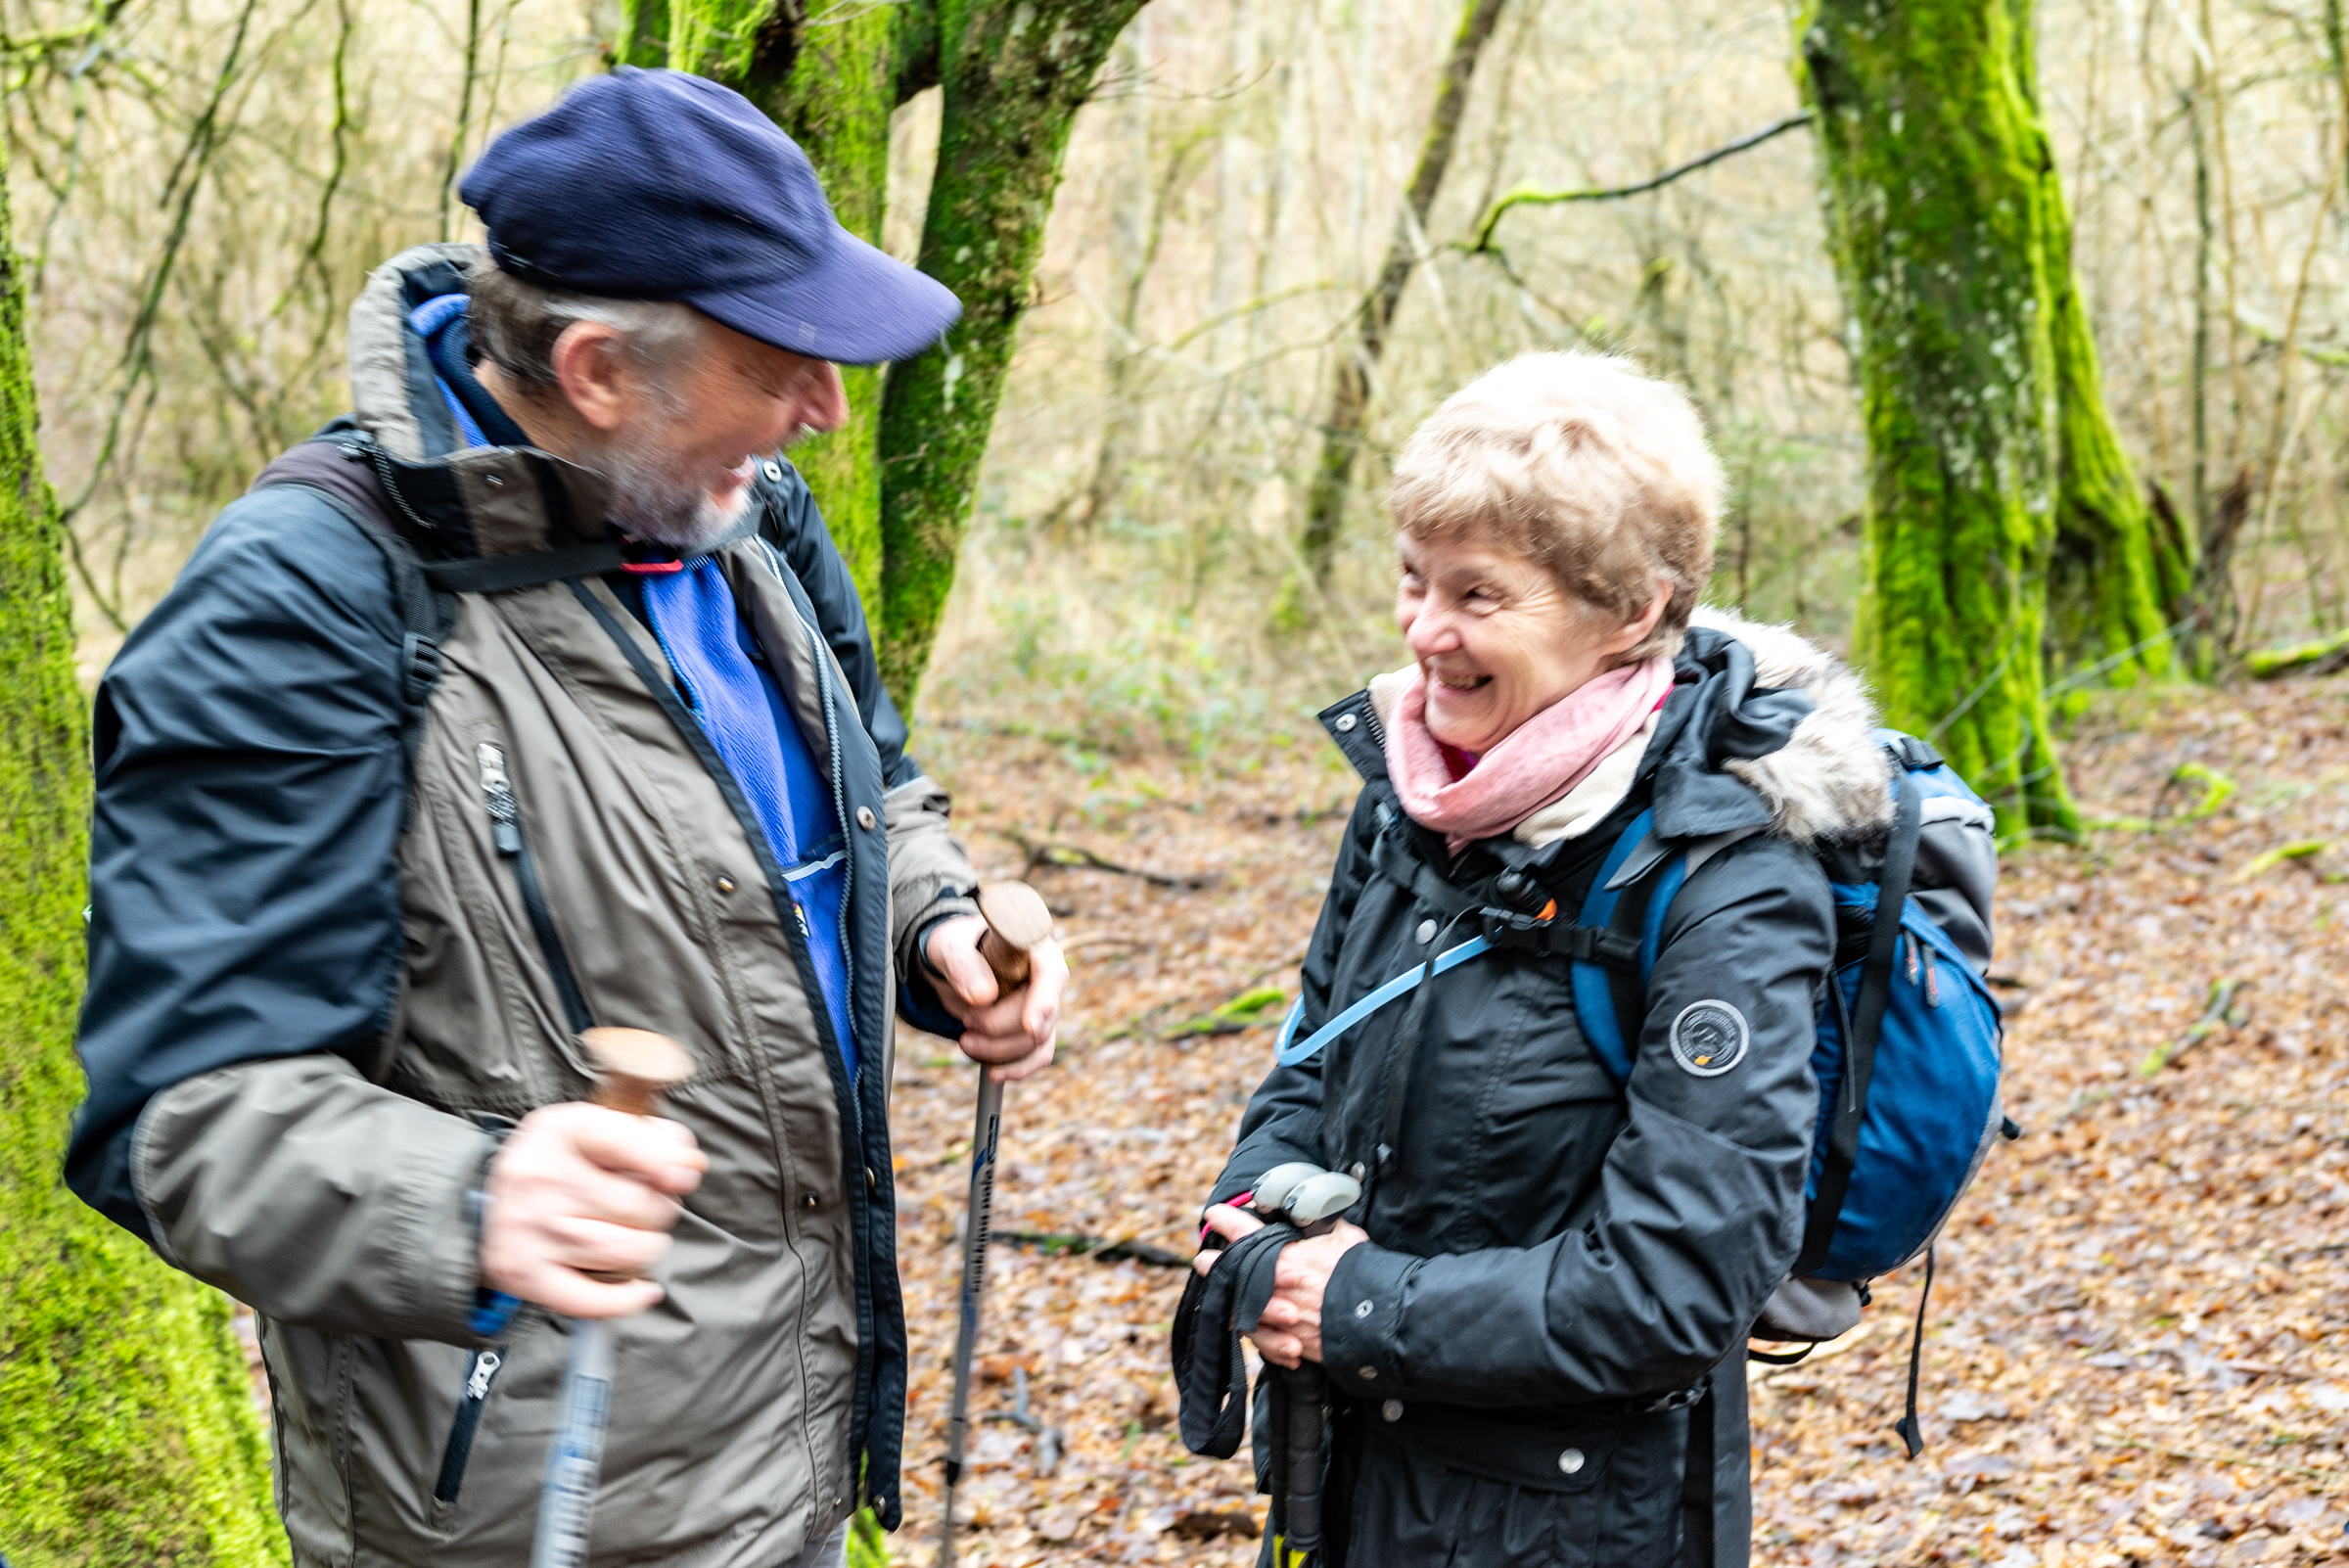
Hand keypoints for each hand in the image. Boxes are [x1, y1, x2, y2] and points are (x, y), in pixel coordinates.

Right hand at [481, 1102, 707, 1317]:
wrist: (492, 1197)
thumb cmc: (561, 1160)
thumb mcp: (596, 1125)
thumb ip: (650, 1136)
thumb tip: (689, 1165)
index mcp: (561, 1130)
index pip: (622, 1142)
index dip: (664, 1161)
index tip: (686, 1174)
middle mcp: (539, 1177)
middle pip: (637, 1205)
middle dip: (662, 1210)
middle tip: (655, 1209)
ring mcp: (529, 1228)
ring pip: (623, 1250)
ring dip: (647, 1248)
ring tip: (640, 1238)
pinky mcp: (524, 1272)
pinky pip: (588, 1298)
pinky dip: (624, 1300)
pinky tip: (642, 1290)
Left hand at [923, 914, 1064, 1081]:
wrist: (956, 963)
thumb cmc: (957, 946)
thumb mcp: (949, 947)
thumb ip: (963, 965)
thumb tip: (984, 997)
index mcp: (1036, 947)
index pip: (1052, 975)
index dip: (1043, 1002)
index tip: (1028, 1026)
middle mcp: (1048, 978)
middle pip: (1040, 1016)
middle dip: (998, 1026)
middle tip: (966, 1020)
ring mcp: (1045, 1006)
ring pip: (1037, 1041)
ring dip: (999, 1050)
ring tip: (966, 1041)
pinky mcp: (1036, 1029)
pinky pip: (1037, 1056)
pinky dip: (1017, 1068)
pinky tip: (994, 1073)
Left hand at [1193, 1204, 1368, 1368]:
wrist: (1377, 1320)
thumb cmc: (1360, 1274)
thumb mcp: (1343, 1236)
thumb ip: (1322, 1224)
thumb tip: (1317, 1213)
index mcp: (1280, 1254)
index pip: (1241, 1230)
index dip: (1224, 1219)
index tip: (1215, 1214)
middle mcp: (1270, 1285)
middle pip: (1229, 1271)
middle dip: (1213, 1264)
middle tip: (1203, 1259)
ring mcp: (1274, 1316)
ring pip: (1236, 1306)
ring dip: (1225, 1297)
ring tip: (1218, 1291)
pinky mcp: (1285, 1342)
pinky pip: (1258, 1337)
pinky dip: (1253, 1330)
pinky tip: (1245, 1324)